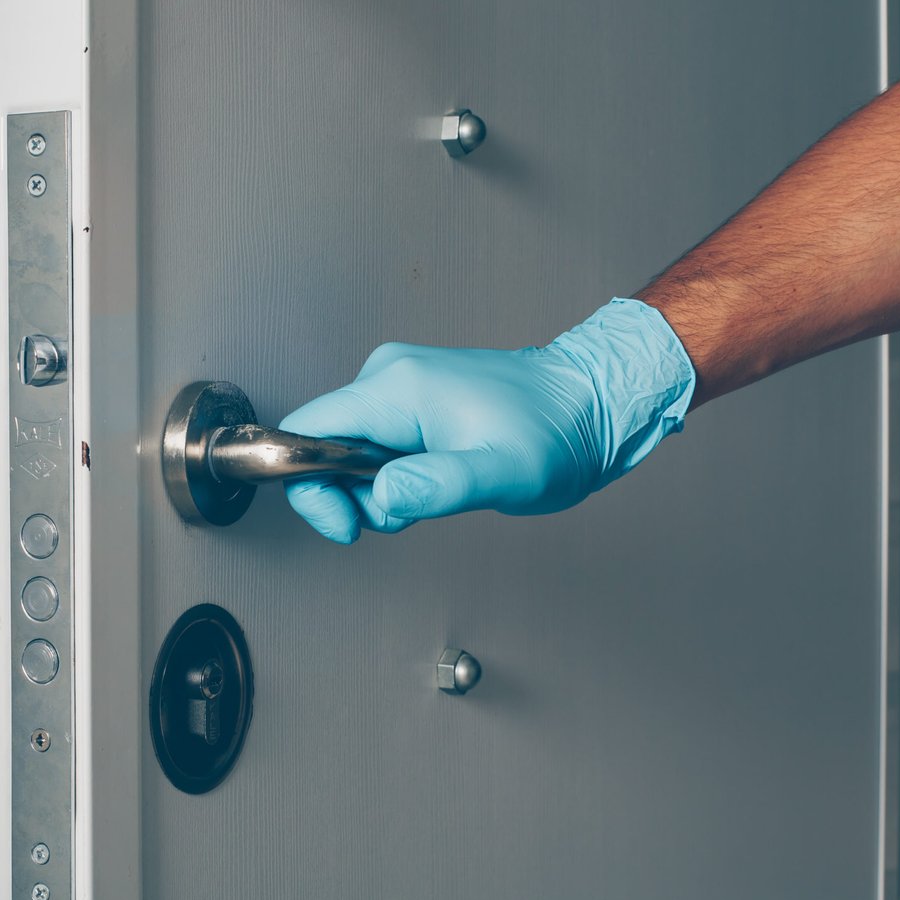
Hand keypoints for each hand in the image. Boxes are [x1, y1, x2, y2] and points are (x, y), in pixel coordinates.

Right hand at [278, 298, 696, 542]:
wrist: (592, 403)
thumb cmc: (555, 433)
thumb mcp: (501, 474)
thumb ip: (437, 486)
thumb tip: (381, 496)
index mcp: (396, 387)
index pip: (306, 431)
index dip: (309, 484)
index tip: (347, 523)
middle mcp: (388, 376)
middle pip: (322, 445)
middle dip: (351, 495)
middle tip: (407, 513)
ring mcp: (399, 383)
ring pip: (347, 450)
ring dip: (376, 489)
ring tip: (433, 493)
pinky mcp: (411, 397)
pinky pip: (373, 444)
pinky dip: (391, 474)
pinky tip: (433, 478)